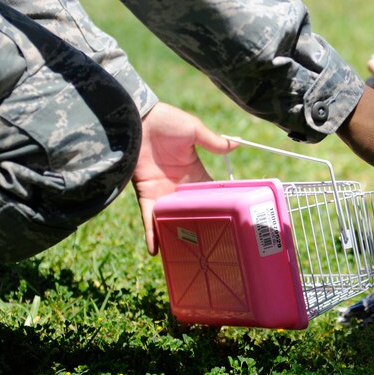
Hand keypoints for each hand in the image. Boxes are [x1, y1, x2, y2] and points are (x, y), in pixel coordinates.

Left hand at [132, 102, 237, 254]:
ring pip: (172, 218)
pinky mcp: (146, 194)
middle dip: (201, 226)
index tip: (234, 219)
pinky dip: (152, 233)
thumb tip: (236, 145)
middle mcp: (180, 186)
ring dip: (177, 234)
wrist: (136, 119)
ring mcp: (163, 192)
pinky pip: (150, 217)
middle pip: (193, 210)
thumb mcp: (195, 129)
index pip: (211, 192)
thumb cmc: (166, 120)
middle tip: (214, 245)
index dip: (221, 204)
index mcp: (195, 171)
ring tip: (188, 255)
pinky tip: (156, 250)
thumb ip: (213, 142)